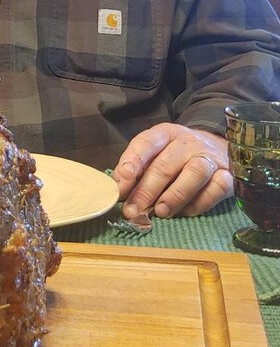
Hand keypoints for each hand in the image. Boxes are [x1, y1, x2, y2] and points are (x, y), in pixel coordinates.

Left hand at [113, 123, 232, 218]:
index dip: (132, 163)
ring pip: (194, 173)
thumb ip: (137, 169)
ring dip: (175, 195)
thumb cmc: (178, 155)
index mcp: (166, 134)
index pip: (146, 143)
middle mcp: (188, 143)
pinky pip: (217, 188)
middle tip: (133, 210)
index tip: (120, 186)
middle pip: (166, 164)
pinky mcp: (228, 175)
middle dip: (147, 190)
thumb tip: (119, 189)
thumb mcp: (156, 153)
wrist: (219, 146)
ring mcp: (209, 157)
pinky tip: (187, 212)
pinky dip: (201, 203)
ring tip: (161, 212)